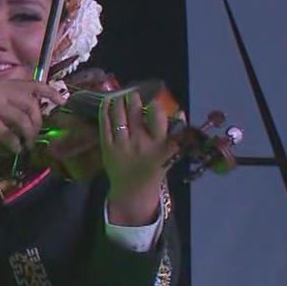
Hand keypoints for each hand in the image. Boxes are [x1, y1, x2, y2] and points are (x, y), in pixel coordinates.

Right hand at [0, 79, 65, 158]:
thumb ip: (15, 103)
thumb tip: (40, 112)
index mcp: (3, 84)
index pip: (33, 84)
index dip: (50, 91)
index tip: (63, 101)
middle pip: (31, 105)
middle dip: (37, 123)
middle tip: (34, 136)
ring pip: (22, 120)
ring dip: (28, 135)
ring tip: (26, 144)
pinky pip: (8, 133)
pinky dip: (14, 144)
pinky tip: (15, 149)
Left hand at [101, 91, 176, 225]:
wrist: (132, 191)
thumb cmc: (154, 170)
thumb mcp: (169, 155)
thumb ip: (175, 135)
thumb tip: (181, 113)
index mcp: (159, 146)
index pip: (158, 122)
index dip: (155, 108)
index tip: (153, 101)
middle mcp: (140, 144)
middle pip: (136, 115)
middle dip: (134, 101)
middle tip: (133, 94)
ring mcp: (122, 146)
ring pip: (119, 117)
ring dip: (119, 103)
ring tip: (120, 97)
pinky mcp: (107, 148)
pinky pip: (105, 125)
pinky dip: (106, 112)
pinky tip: (107, 103)